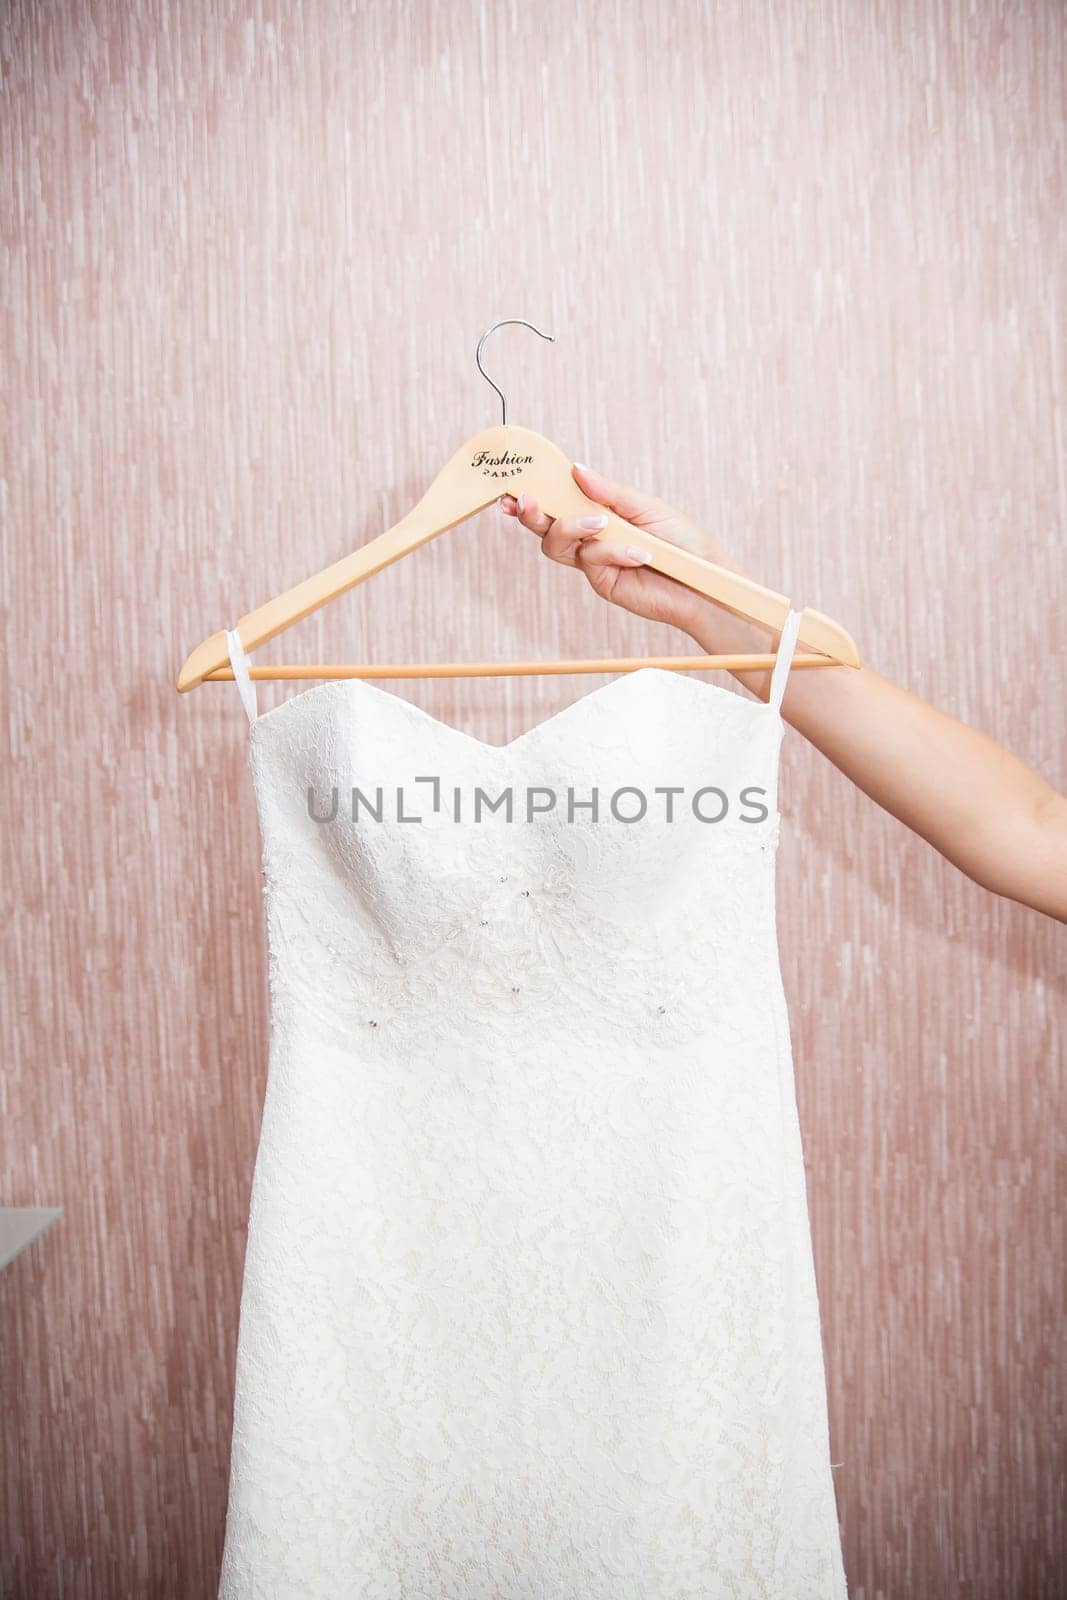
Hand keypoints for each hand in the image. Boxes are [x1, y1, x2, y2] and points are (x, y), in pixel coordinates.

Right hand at [499, 462, 752, 640]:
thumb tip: (576, 470)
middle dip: (532, 513)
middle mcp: (591, 536)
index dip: (535, 493)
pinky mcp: (602, 582)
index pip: (560, 500)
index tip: (515, 485)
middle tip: (527, 502)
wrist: (703, 583)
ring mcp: (593, 561)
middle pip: (546, 525)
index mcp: (600, 512)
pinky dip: (612, 551)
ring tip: (602, 524)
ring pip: (557, 544)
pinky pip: (591, 561)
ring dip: (572, 528)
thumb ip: (610, 493)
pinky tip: (638, 553)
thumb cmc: (683, 542)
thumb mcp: (647, 507)